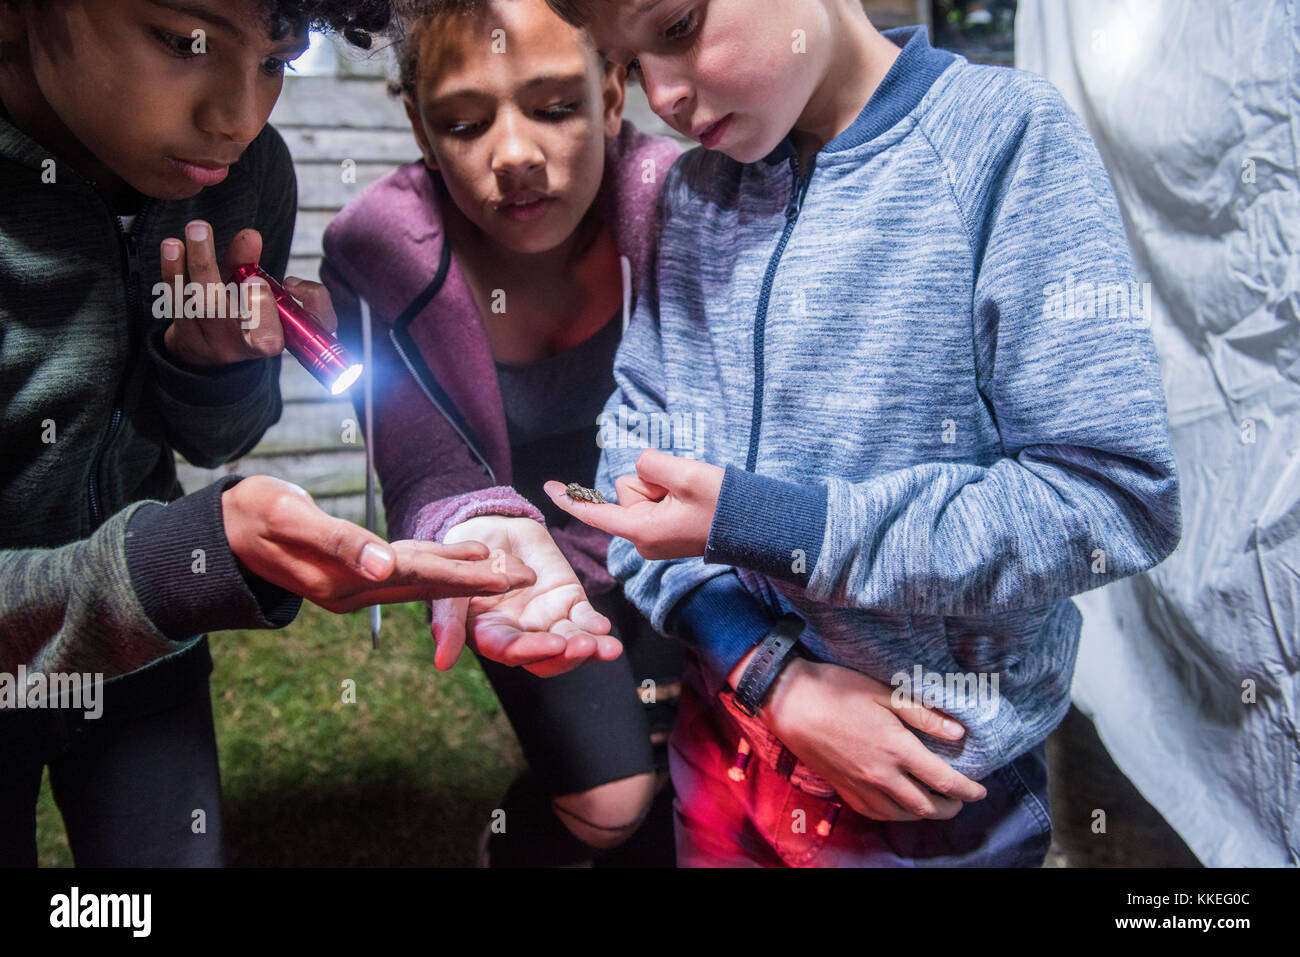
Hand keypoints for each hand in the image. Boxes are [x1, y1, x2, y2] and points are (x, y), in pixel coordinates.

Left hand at [159, 219, 334, 365]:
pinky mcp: (183, 328)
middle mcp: (233, 342)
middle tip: (209, 235)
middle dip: (209, 270)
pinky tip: (172, 245)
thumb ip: (258, 268)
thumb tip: (250, 235)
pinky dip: (174, 268)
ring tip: (196, 229)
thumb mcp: (269, 304)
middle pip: (217, 310)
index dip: (261, 312)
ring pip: (194, 299)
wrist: (216, 352)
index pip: (266, 338)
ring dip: (193, 261)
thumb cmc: (253, 323)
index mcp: (265, 342)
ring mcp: (205, 336)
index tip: (255, 281)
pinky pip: (175, 297)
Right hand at [222, 476, 534, 613]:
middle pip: (429, 585)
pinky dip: (436, 567)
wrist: (223, 531)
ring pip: (421, 582)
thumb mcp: (289, 517)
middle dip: (481, 582)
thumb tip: (384, 565)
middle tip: (528, 577)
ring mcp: (354, 587)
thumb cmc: (253, 513)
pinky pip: (404, 575)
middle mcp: (355, 590)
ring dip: (465, 577)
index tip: (507, 575)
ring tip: (508, 571)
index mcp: (345, 580)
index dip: (465, 574)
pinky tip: (462, 561)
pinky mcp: (353, 578)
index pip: (418, 575)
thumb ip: (338, 541)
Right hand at [432, 515, 620, 676]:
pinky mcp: (568, 601)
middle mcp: (521, 633)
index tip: (554, 644)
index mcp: (491, 635)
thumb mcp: (452, 585)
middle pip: (546, 657)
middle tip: (585, 646)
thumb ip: (449, 622)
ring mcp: (547, 619)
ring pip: (570, 642)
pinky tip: (604, 628)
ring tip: (607, 648)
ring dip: (590, 647)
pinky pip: (585, 619)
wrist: (490, 524)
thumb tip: (442, 663)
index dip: (532, 650)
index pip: (512, 651)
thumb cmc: (465, 557)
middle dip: (567, 655)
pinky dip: (595, 625)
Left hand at [543, 448, 723, 558]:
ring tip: (693, 496)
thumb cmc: (723, 505)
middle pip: (627, 490)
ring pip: (643, 491)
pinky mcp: (667, 530)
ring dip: (664, 485)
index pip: (596, 512)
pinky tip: (693, 500)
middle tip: (685, 491)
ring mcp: (656, 536)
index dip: (571, 498)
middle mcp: (644, 538)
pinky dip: (671, 492)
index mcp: (643, 531)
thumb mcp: (684, 475)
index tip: (547, 487)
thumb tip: (642, 468)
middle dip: (650, 481)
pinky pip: (656, 498)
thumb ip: (650, 465)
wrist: (756, 525)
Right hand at [753, 653, 988, 820]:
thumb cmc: (837, 690)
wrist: (790, 703)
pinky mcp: (843, 789)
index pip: (943, 780)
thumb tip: (958, 732)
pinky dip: (896, 815)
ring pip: (902, 815)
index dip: (967, 789)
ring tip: (935, 804)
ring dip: (925, 814)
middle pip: (926, 806)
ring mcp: (860, 785)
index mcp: (897, 749)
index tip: (980, 790)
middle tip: (962, 800)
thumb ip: (923, 714)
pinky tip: (899, 807)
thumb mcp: (884, 692)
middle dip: (951, 807)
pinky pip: (876, 813)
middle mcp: (881, 775)